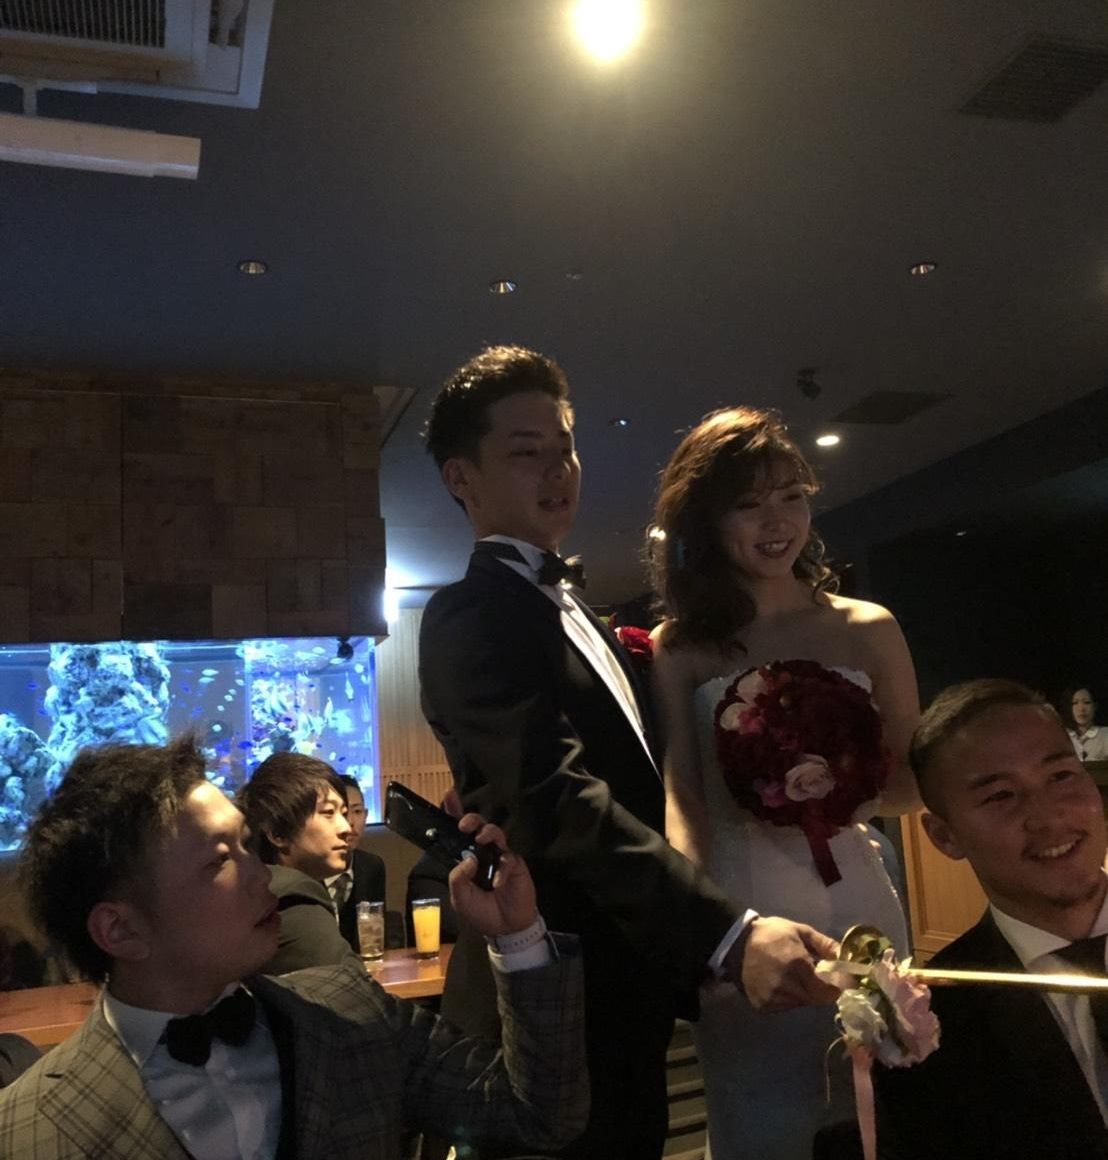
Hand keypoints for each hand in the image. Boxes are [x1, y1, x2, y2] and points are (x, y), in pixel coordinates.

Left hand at [448, 813, 537, 939]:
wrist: (506, 929)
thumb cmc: (481, 912)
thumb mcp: (460, 898)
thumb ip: (458, 878)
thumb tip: (468, 858)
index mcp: (465, 858)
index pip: (457, 832)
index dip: (454, 812)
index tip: (449, 795)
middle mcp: (481, 853)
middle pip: (477, 826)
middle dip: (470, 818)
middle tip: (464, 825)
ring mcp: (499, 856)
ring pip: (495, 833)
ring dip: (487, 832)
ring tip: (481, 839)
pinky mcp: (515, 864)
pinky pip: (508, 858)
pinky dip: (502, 868)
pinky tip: (498, 882)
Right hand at [724, 916, 840, 1010]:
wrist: (736, 943)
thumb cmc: (771, 934)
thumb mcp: (799, 931)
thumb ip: (825, 945)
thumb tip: (845, 957)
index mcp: (797, 965)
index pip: (829, 991)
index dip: (835, 986)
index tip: (835, 979)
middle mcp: (786, 986)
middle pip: (815, 999)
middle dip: (819, 989)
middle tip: (812, 975)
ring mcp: (773, 999)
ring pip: (801, 1003)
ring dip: (803, 993)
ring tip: (792, 976)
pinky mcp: (763, 1006)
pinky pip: (785, 1006)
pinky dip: (788, 997)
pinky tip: (778, 982)